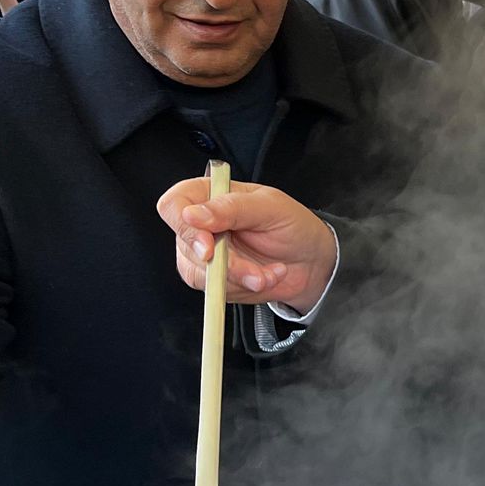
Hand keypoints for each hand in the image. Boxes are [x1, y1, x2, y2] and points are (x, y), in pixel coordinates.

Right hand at [155, 178, 336, 312]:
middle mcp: (201, 224)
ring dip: (239, 278)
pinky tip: (265, 278)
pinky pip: (215, 291)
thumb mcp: (270, 208)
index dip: (183, 225)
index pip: (173, 205)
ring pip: (199, 273)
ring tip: (267, 274)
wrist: (311, 261)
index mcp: (210, 195)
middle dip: (226, 263)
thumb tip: (192, 214)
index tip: (208, 244)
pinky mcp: (213, 279)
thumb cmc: (292, 225)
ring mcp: (204, 253)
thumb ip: (232, 208)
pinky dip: (244, 288)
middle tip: (255, 270)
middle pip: (186, 245)